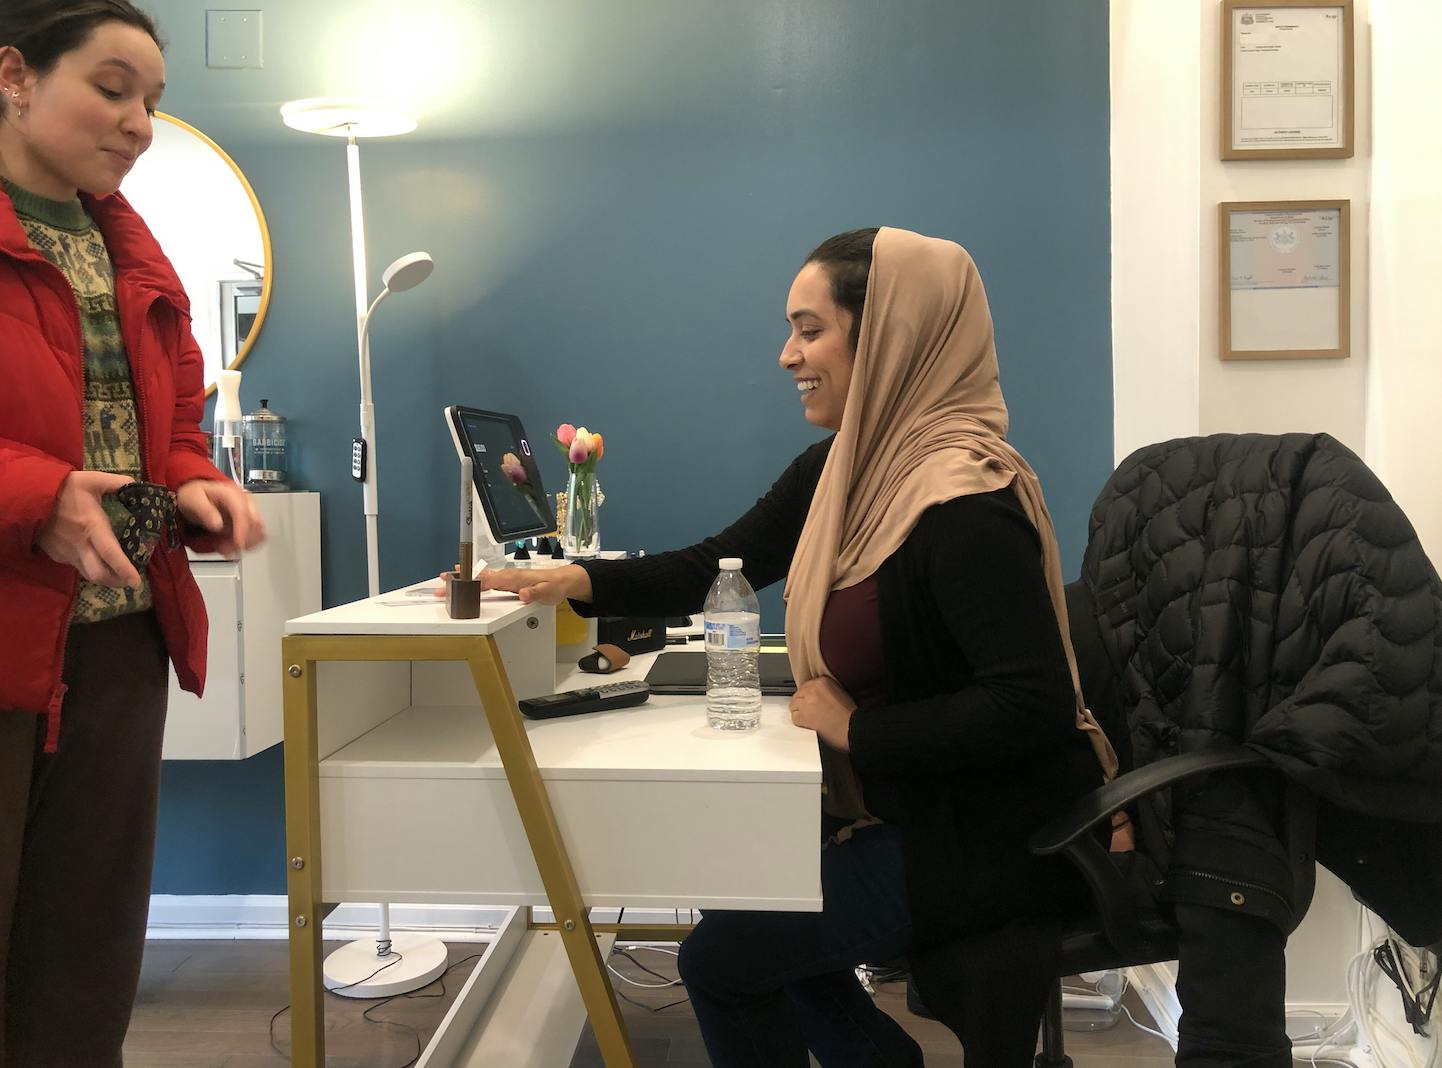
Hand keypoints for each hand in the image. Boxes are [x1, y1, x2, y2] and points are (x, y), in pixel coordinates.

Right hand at [36, 470, 141, 588]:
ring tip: (117, 573)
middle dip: (117, 582)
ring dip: (104, 577)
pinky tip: (96, 558)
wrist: (27, 496)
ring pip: (88, 574)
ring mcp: (66, 553)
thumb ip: (118, 483)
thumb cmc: (63, 488)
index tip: (137, 582)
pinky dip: (90, 567)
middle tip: (130, 581)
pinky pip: (77, 566)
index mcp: (92, 527)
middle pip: (99, 574)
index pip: (110, 554)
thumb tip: (138, 486)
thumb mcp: (92, 480)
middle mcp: (80, 545)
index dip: (124, 570)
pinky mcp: (57, 555)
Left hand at [176, 479, 265, 554]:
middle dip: (243, 539)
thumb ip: (205, 511)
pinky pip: (257, 535)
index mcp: (232, 493)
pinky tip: (232, 545)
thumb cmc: (196, 497)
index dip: (242, 530)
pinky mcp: (251, 521)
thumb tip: (218, 524)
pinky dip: (247, 544)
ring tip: (225, 547)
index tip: (238, 544)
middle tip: (224, 549)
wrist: (198, 497)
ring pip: (258, 531)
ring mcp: (249, 511)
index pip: (243, 512)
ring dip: (245, 543)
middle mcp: (245, 501)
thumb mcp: (193, 500)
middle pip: (255, 523)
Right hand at [434, 563, 592, 605]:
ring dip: (463, 577)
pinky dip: (473, 578)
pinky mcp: (506, 579)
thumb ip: (535, 593)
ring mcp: (505, 576)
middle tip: (440, 581)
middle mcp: (506, 575)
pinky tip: (465, 578)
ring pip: (480, 576)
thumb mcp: (548, 593)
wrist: (562, 581)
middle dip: (459, 579)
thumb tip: (523, 593)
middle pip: (478, 577)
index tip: (456, 584)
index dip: (471, 583)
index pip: (488, 581)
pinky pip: (486, 578)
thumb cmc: (554, 586)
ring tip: (445, 577)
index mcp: (512, 578)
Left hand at [789, 676, 856, 751]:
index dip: (809, 695)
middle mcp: (811, 690)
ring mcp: (805, 703)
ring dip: (800, 711)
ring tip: (809, 718)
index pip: (807, 685)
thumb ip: (826, 689)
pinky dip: (800, 722)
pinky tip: (808, 724)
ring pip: (793, 705)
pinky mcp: (803, 717)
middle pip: (798, 694)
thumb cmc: (850, 713)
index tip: (812, 701)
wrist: (852, 726)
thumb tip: (817, 695)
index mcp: (822, 681)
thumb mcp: (840, 691)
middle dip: (803, 703)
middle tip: (811, 711)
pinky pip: (794, 718)